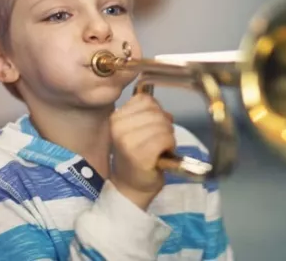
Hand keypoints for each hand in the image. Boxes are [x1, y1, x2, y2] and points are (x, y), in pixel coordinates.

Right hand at [109, 93, 175, 209]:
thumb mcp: (135, 128)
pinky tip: (162, 154)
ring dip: (168, 136)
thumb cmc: (136, 156)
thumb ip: (147, 113)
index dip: (156, 112)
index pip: (146, 100)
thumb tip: (166, 113)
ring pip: (163, 124)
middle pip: (156, 112)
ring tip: (159, 148)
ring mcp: (128, 141)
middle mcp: (119, 127)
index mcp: (116, 117)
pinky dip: (170, 145)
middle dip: (164, 125)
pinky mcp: (140, 154)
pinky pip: (165, 138)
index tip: (151, 128)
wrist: (131, 186)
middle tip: (158, 141)